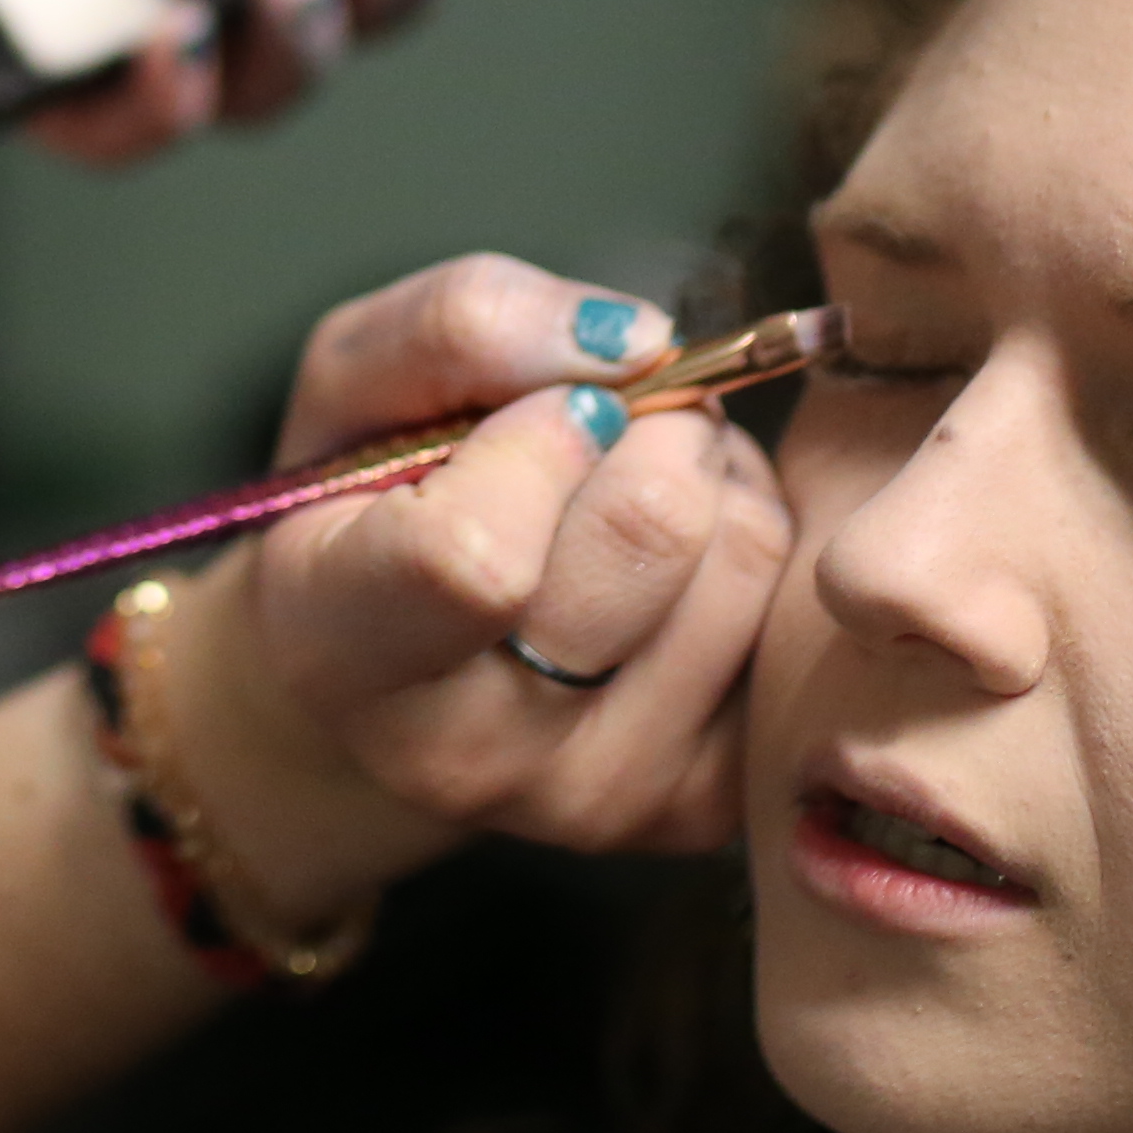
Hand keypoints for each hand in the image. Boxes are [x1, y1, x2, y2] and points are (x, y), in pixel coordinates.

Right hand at [152, 258, 797, 915]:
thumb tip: (638, 343)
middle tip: (601, 423)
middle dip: (648, 422)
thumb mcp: (355, 378)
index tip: (534, 408)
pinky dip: (748, 541)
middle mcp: (466, 756)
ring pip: (745, 554)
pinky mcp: (700, 808)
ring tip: (628, 486)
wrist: (395, 681)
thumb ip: (463, 325)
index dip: (536, 436)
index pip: (472, 558)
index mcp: (343, 647)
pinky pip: (790, 613)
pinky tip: (675, 562)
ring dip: (711, 472)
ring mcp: (594, 796)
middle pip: (651, 532)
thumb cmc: (367, 503)